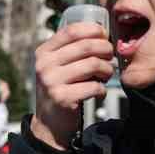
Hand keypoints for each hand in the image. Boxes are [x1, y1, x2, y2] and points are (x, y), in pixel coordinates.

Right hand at [31, 21, 113, 149]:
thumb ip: (69, 50)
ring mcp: (52, 82)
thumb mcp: (56, 66)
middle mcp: (45, 65)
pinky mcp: (63, 98)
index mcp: (43, 52)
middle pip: (86, 46)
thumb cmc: (60, 89)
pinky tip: (100, 92)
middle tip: (111, 57)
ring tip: (107, 75)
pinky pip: (94, 86)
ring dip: (107, 69)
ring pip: (92, 64)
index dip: (92, 30)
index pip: (71, 31)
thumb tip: (100, 32)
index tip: (104, 35)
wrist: (49, 124)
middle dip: (105, 49)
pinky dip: (102, 89)